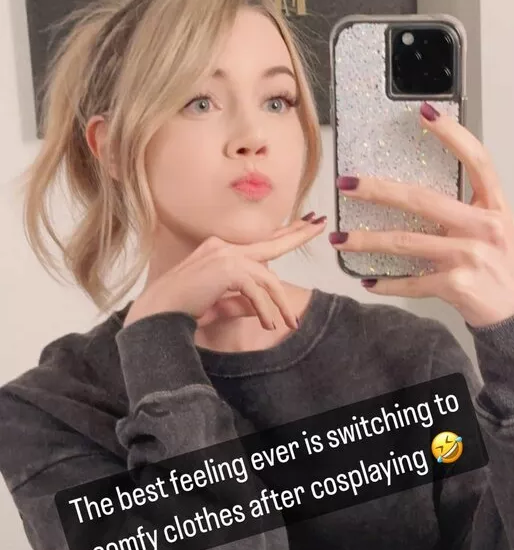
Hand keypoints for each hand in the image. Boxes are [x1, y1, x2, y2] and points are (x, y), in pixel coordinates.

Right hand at [124, 213, 325, 332]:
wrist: (157, 313)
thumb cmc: (182, 309)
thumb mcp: (220, 303)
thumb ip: (243, 301)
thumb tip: (267, 309)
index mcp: (220, 249)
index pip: (258, 241)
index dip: (283, 233)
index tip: (304, 224)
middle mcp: (224, 246)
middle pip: (270, 243)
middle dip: (297, 235)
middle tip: (320, 226)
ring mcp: (225, 256)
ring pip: (268, 278)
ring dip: (281, 304)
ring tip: (291, 324)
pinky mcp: (227, 271)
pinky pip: (257, 292)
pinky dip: (265, 310)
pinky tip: (269, 325)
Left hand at [329, 103, 513, 327]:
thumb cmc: (507, 269)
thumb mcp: (499, 229)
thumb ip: (468, 210)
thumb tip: (419, 196)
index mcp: (495, 206)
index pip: (477, 160)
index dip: (452, 134)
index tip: (425, 114)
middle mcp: (483, 226)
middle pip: (422, 200)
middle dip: (378, 191)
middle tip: (347, 184)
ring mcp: (469, 256)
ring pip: (406, 243)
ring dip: (367, 241)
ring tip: (340, 240)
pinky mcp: (456, 285)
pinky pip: (412, 281)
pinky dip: (386, 284)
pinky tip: (368, 281)